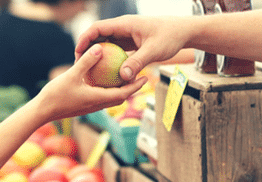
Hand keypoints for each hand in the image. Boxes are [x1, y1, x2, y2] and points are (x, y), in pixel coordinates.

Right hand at [36, 43, 147, 122]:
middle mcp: (97, 105)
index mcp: (98, 99)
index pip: (123, 94)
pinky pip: (101, 98)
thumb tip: (100, 48)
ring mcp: (91, 107)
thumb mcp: (71, 75)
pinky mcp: (84, 106)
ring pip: (111, 99)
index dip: (136, 86)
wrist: (42, 112)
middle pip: (120, 98)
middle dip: (132, 88)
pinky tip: (104, 81)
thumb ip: (86, 62)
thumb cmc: (56, 94)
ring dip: (121, 90)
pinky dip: (108, 90)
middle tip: (141, 77)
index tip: (146, 78)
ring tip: (126, 78)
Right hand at [74, 15, 189, 82]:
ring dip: (98, 56)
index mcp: (124, 24)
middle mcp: (123, 28)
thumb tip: (123, 77)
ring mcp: (127, 35)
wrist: (183, 32)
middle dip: (87, 49)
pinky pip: (116, 51)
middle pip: (98, 36)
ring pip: (106, 44)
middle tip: (79, 65)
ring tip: (89, 71)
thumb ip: (137, 63)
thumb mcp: (153, 51)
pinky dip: (110, 60)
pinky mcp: (131, 43)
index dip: (84, 39)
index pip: (97, 28)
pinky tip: (107, 74)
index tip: (77, 53)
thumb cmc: (170, 37)